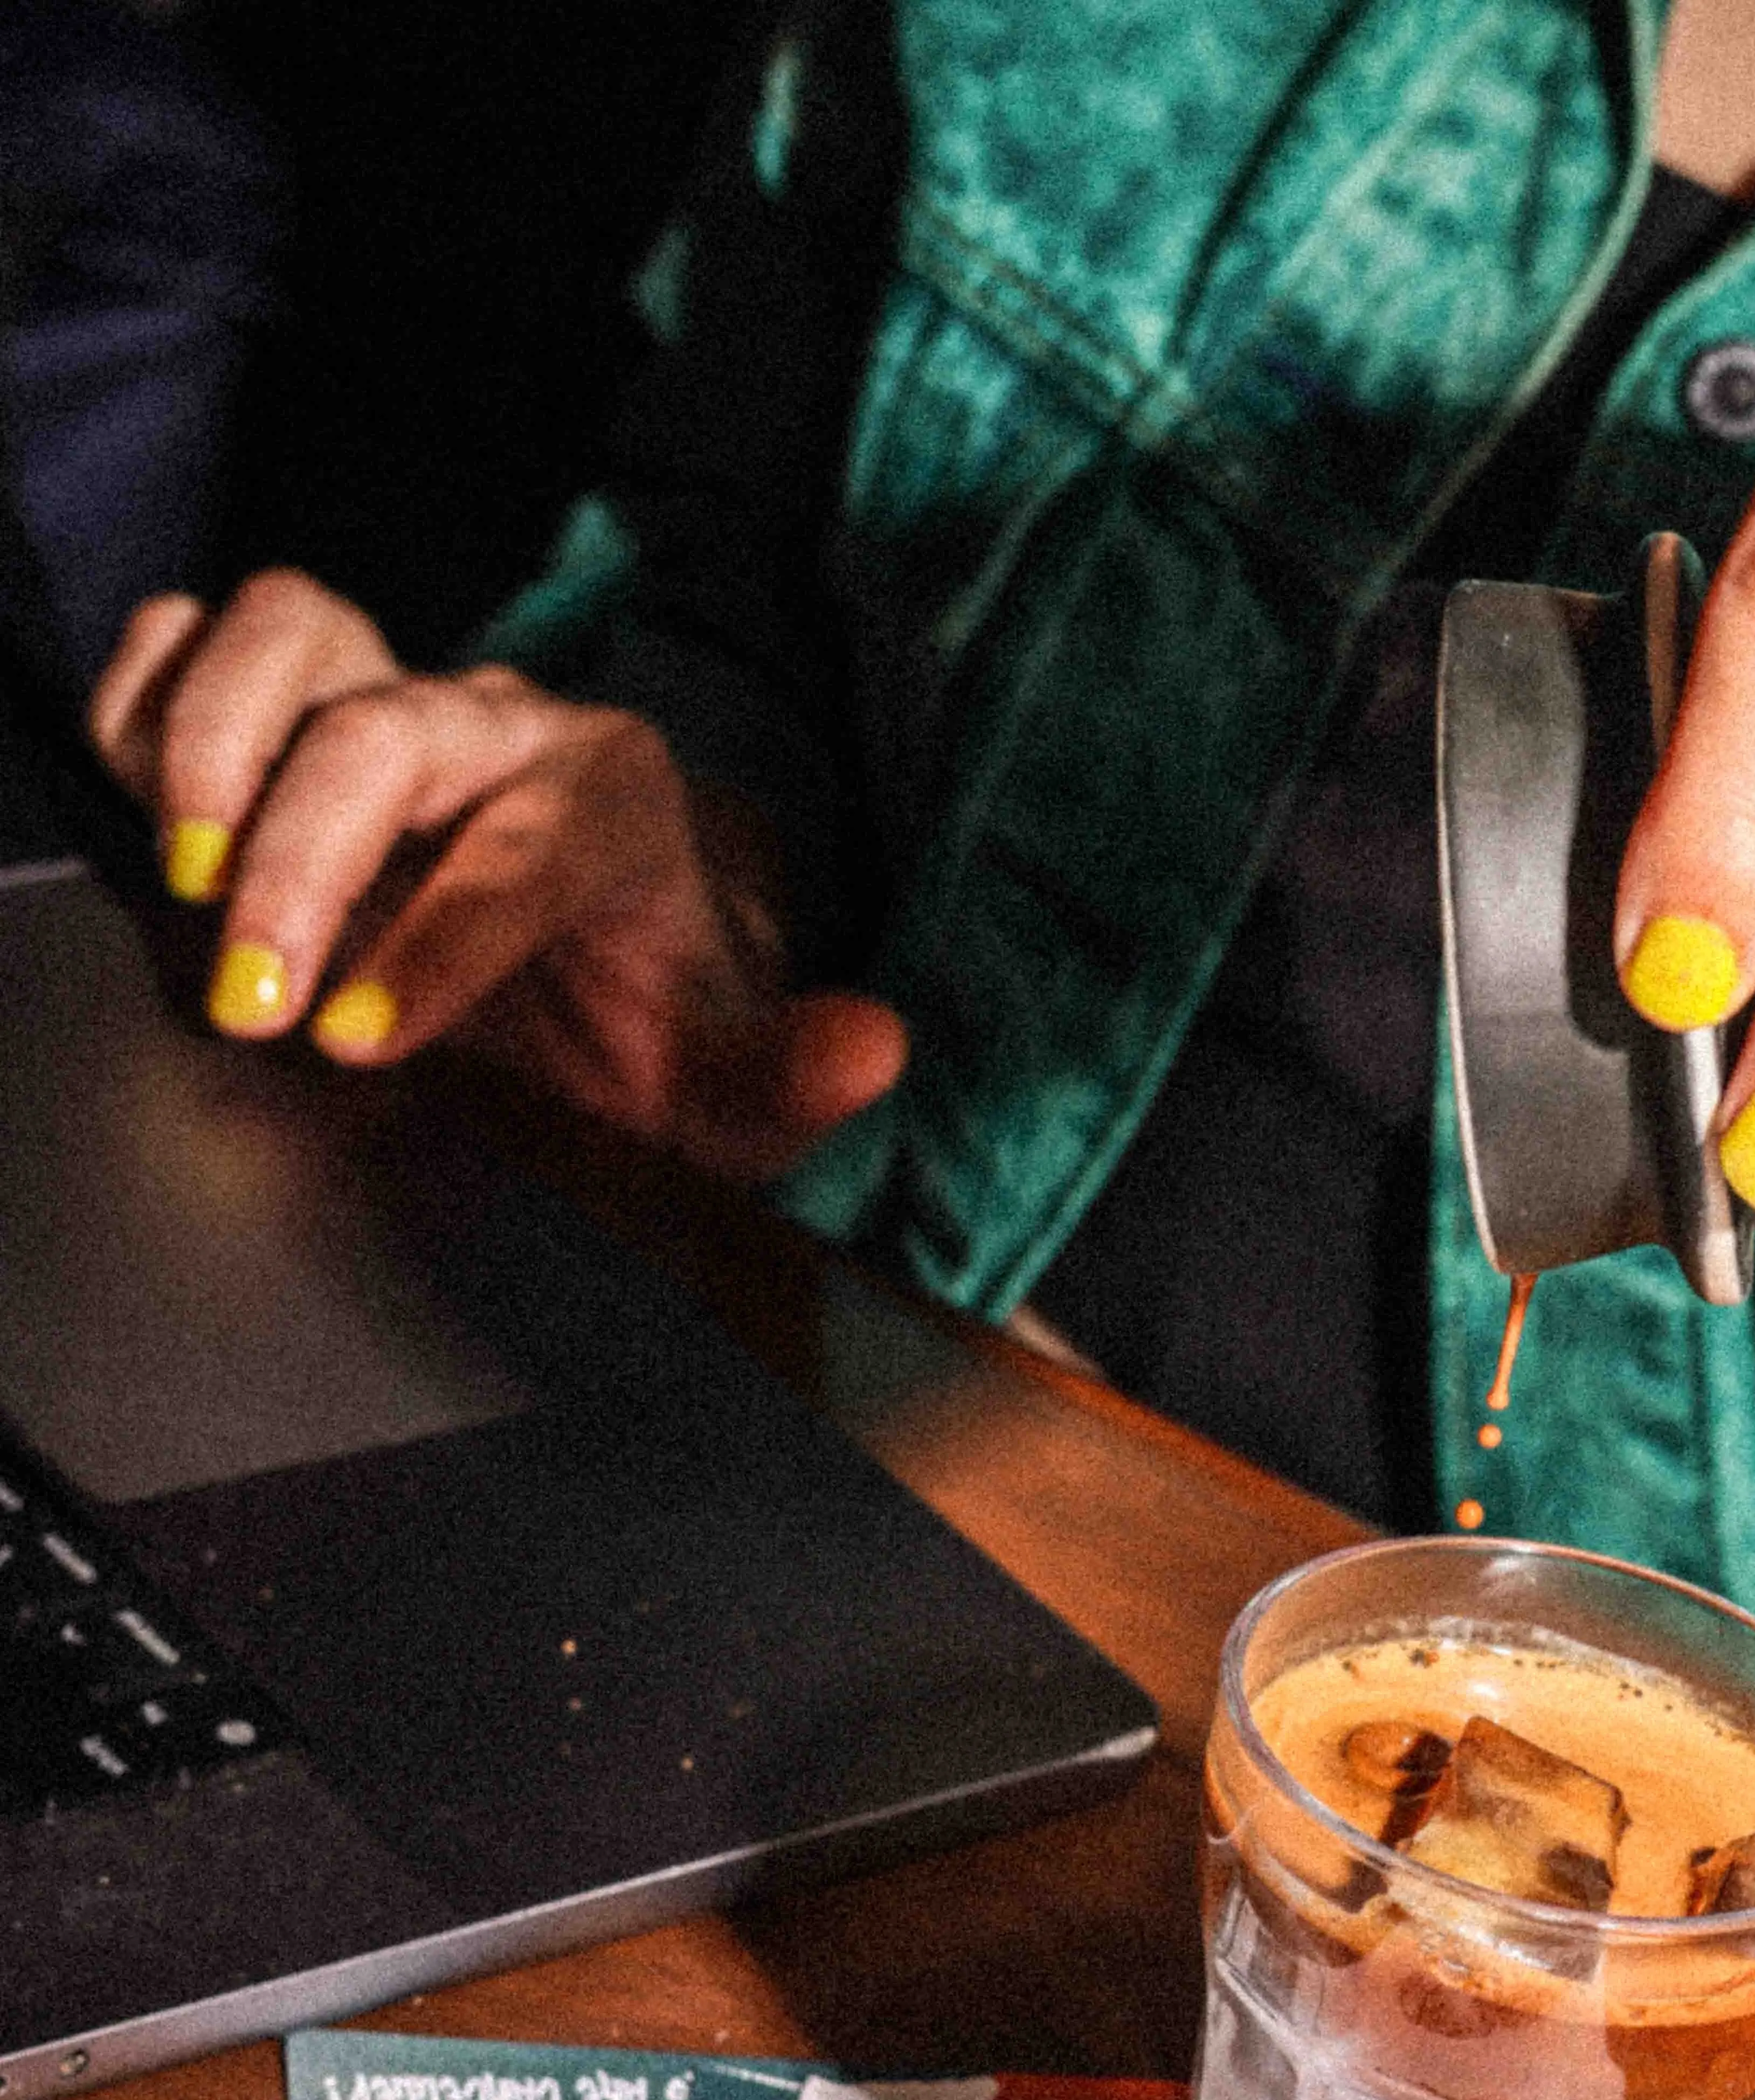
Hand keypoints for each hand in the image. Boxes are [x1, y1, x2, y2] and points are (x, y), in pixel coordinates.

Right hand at [86, 569, 903, 1180]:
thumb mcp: (726, 1084)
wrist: (585, 982)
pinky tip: (155, 808)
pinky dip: (154, 699)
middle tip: (253, 996)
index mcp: (613, 803)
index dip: (436, 947)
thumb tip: (872, 1047)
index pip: (521, 856)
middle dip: (304, 860)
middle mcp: (500, 726)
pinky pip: (201, 637)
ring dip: (217, 749)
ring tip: (194, 883)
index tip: (357, 1041)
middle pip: (385, 734)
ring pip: (292, 633)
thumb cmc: (641, 1032)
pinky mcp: (300, 696)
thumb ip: (793, 1077)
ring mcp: (392, 693)